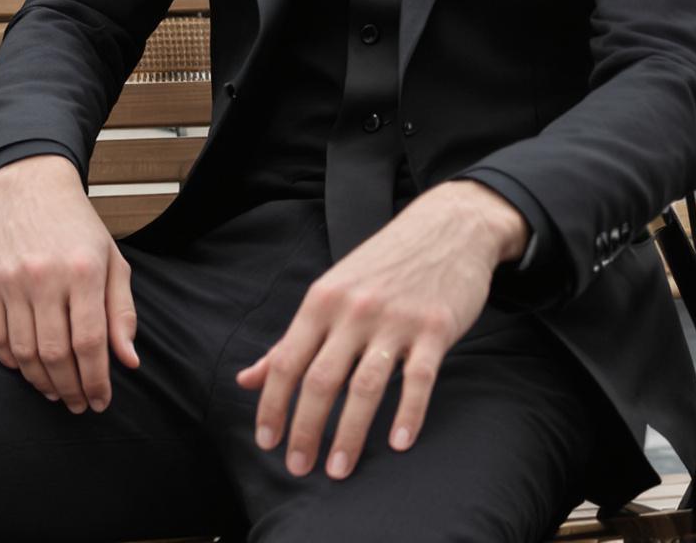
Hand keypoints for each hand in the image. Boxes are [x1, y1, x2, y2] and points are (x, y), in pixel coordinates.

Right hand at [0, 154, 138, 413]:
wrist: (31, 185)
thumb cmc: (79, 226)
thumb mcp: (113, 261)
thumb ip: (122, 312)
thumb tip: (128, 362)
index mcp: (84, 271)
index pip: (91, 343)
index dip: (96, 381)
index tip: (100, 402)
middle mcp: (45, 276)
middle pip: (55, 354)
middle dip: (69, 389)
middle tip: (77, 405)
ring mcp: (11, 279)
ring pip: (24, 351)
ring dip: (40, 381)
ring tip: (54, 392)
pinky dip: (10, 361)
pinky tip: (26, 368)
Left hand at [236, 180, 526, 479]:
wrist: (448, 226)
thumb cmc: (382, 266)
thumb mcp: (330, 293)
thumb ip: (291, 340)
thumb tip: (248, 378)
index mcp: (322, 301)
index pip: (287, 361)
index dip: (273, 404)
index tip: (266, 442)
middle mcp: (353, 310)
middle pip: (321, 379)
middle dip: (305, 429)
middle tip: (298, 468)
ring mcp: (395, 320)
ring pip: (366, 386)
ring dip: (349, 433)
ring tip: (338, 469)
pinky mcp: (435, 328)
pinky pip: (420, 379)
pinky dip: (409, 414)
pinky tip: (399, 444)